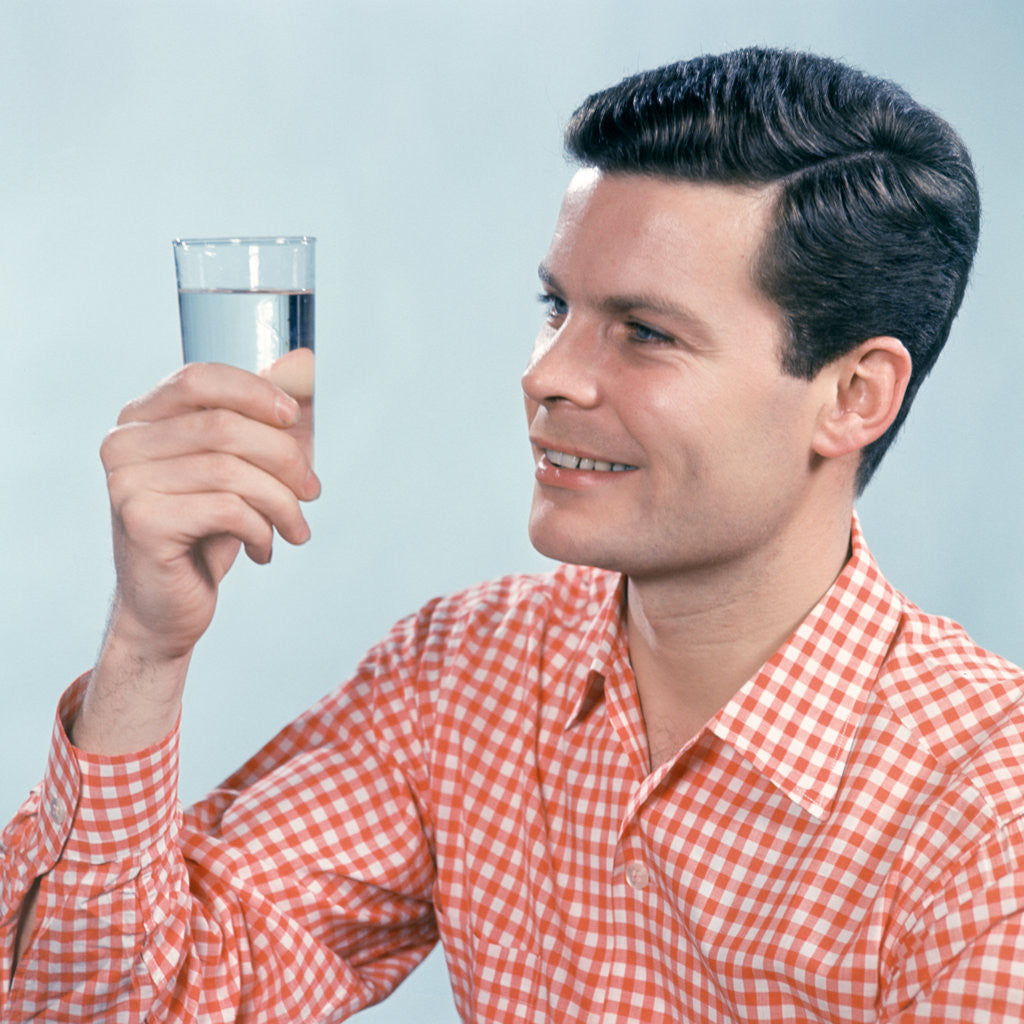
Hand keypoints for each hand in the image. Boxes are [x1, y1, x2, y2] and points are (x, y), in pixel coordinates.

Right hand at [77, 363, 320, 752]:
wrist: (169, 608)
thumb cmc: (207, 531)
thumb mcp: (240, 469)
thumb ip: (265, 417)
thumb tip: (303, 358)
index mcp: (142, 419)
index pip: (199, 378)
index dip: (254, 390)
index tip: (294, 417)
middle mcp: (123, 444)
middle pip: (224, 425)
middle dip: (284, 457)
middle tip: (313, 490)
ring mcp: (126, 482)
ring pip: (232, 470)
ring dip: (282, 502)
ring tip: (296, 529)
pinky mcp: (142, 521)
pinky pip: (228, 509)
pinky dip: (262, 530)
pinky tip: (265, 550)